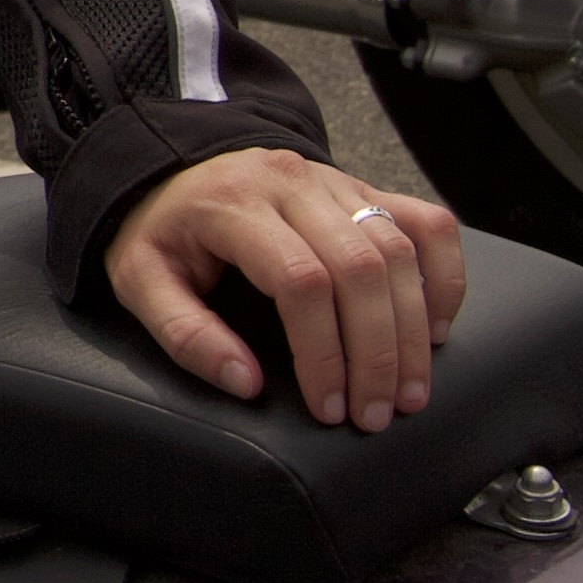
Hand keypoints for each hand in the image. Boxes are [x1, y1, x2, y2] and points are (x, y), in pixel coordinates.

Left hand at [103, 149, 467, 429]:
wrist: (173, 169)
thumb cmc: (160, 230)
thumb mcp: (140, 280)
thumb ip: (185, 334)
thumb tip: (245, 382)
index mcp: (234, 204)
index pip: (300, 280)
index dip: (323, 351)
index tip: (328, 406)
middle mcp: (292, 184)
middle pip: (361, 268)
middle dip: (378, 352)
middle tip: (377, 413)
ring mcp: (335, 182)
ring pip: (399, 250)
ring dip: (414, 329)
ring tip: (408, 391)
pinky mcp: (363, 189)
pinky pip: (427, 224)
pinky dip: (443, 276)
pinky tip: (437, 328)